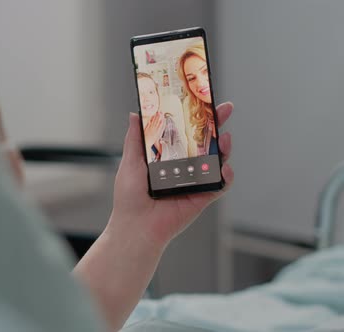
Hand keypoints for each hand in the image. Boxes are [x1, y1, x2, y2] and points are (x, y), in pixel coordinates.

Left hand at [108, 102, 233, 248]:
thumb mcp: (131, 161)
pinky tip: (224, 168)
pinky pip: (220, 185)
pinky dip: (226, 176)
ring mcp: (195, 181)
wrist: (135, 225)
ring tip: (224, 138)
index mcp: (168, 156)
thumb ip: (135, 138)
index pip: (186, 132)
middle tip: (225, 109)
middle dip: (218, 124)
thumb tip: (135, 113)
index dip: (196, 117)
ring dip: (225, 147)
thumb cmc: (129, 197)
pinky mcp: (202, 197)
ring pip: (217, 160)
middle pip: (206, 142)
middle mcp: (184, 167)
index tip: (204, 99)